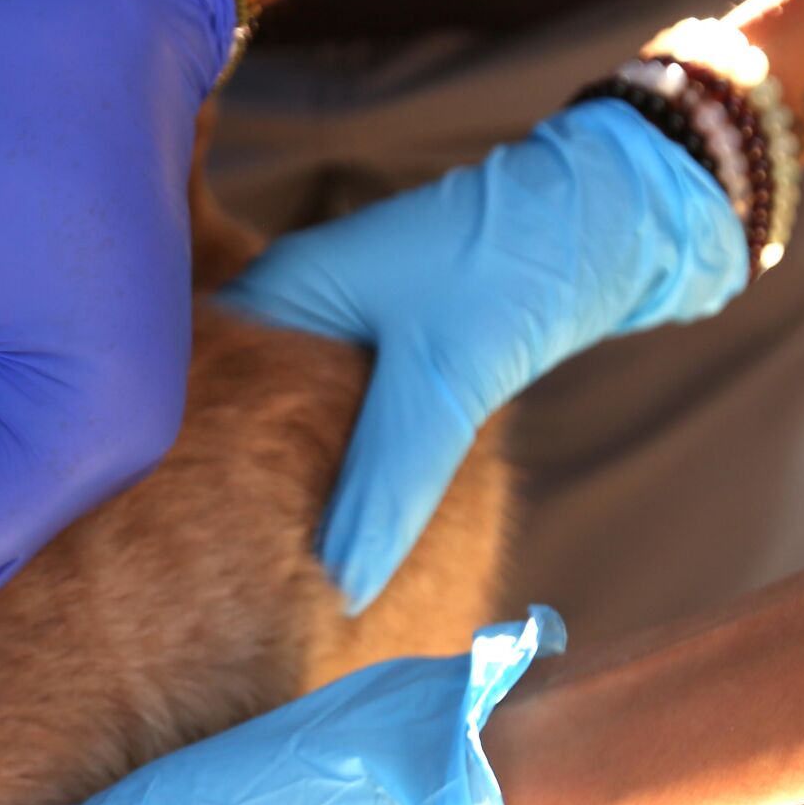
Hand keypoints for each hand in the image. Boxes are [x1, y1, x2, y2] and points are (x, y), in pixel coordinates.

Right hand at [216, 100, 747, 613]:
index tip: (188, 535)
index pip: (195, 385)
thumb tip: (340, 589)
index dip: (191, 463)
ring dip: (290, 476)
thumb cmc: (516, 267)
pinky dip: (337, 460)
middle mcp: (296, 300)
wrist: (615, 214)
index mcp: (279, 289)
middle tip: (226, 566)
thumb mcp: (443, 386)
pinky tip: (336, 516)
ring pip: (291, 415)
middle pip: (239, 407)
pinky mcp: (388, 342)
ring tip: (270, 558)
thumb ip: (385, 489)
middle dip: (238, 481)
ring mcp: (341, 319)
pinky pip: (338, 414)